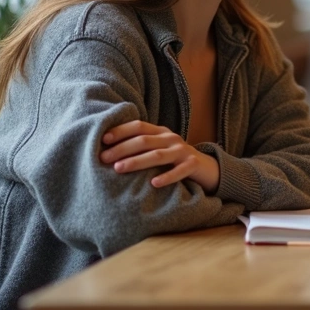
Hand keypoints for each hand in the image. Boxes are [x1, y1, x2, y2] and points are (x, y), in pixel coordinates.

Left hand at [100, 121, 219, 192]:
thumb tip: (108, 151)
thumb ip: (141, 146)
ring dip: (137, 161)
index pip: (139, 126)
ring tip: (119, 168)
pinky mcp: (193, 165)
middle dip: (122, 148)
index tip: (103, 139)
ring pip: (157, 155)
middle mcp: (171, 138)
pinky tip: (154, 183)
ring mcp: (183, 151)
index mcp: (161, 132)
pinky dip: (167, 177)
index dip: (121, 131)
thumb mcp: (159, 148)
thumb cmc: (174, 160)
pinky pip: (179, 171)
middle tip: (104, 158)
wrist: (206, 168)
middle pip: (144, 141)